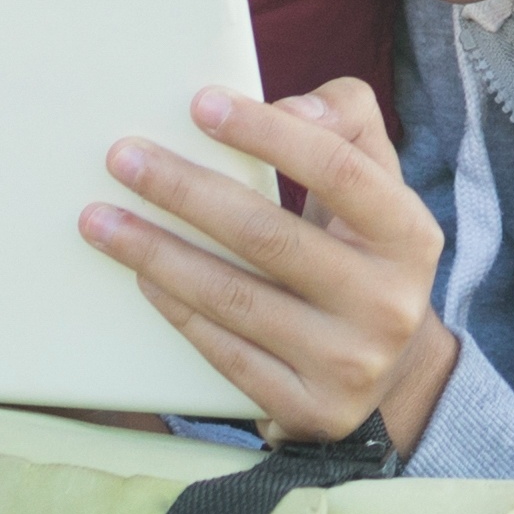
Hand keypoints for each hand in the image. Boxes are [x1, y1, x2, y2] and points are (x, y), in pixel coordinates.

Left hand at [93, 76, 452, 453]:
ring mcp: (348, 363)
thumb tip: (291, 107)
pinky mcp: (308, 409)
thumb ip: (346, 124)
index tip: (201, 104)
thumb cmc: (364, 256)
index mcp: (411, 236)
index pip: (338, 171)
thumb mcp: (378, 188)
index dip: (267, 134)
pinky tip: (142, 278)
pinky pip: (226, 353)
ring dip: (157, 253)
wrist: (391, 376)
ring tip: (102, 220)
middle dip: (185, 191)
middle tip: (123, 159)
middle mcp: (388, 303)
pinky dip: (178, 310)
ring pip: (235, 299)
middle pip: (269, 236)